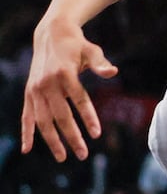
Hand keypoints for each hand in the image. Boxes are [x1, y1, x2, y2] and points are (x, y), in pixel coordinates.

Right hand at [22, 19, 116, 160]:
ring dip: (52, 140)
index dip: (88, 117)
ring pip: (42, 120)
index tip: (97, 134)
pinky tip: (27, 150)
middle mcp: (47, 83)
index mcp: (64, 73)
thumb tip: (113, 72)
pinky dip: (26, 132)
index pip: (79, 100)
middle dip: (72, 136)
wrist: (51, 35)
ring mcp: (35, 90)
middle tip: (84, 155)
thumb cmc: (77, 45)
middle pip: (60, 115)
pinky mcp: (29, 94)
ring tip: (64, 157)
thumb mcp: (92, 50)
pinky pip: (26, 116)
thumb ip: (101, 64)